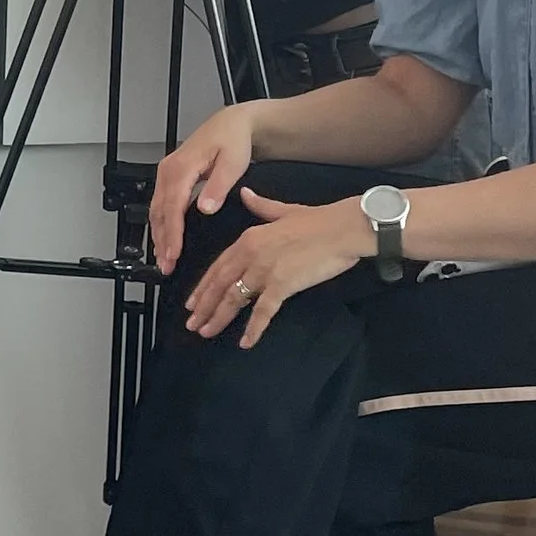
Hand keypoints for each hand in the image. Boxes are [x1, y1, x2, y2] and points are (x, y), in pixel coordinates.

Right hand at [149, 105, 260, 274]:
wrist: (233, 123)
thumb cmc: (234, 139)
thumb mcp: (232, 162)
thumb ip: (218, 187)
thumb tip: (205, 209)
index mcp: (181, 167)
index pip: (173, 207)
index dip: (172, 234)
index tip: (173, 254)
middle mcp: (169, 170)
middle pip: (159, 212)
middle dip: (161, 241)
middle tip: (166, 265)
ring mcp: (167, 173)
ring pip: (157, 210)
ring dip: (159, 236)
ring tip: (164, 259)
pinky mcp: (171, 177)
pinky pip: (161, 204)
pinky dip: (161, 224)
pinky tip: (165, 239)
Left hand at [183, 192, 366, 348]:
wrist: (343, 228)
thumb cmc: (319, 220)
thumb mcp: (284, 210)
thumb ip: (260, 206)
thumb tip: (245, 193)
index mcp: (249, 238)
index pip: (219, 266)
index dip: (204, 286)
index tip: (193, 301)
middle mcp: (251, 254)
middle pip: (220, 284)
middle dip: (204, 306)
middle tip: (192, 323)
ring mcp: (265, 270)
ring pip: (234, 298)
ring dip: (219, 317)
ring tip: (207, 332)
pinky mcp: (283, 284)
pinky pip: (263, 311)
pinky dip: (253, 328)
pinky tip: (245, 342)